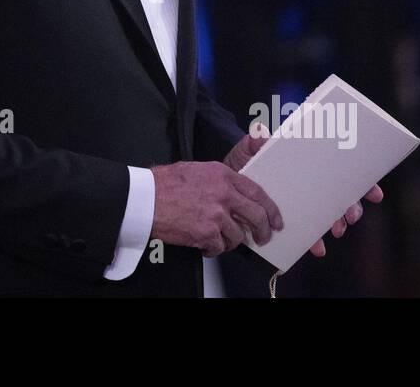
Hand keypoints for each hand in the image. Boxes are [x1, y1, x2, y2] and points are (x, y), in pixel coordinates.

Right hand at [150, 161, 282, 256]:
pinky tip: (203, 244)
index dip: (270, 208)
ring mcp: (216, 215)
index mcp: (222, 175)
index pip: (257, 192)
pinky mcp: (206, 233)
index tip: (275, 218)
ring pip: (238, 236)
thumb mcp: (197, 170)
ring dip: (230, 241)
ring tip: (217, 239)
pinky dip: (212, 249)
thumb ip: (219, 180)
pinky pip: (219, 247)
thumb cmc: (165, 184)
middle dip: (263, 230)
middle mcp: (223, 194)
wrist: (145, 199)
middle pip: (256, 215)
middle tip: (263, 237)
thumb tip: (233, 195)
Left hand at [227, 129, 384, 257]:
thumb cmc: (247, 156)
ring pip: (331, 215)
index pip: (344, 170)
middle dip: (353, 208)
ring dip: (337, 224)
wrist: (231, 176)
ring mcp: (304, 201)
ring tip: (336, 230)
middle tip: (350, 216)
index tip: (374, 193)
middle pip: (344, 196)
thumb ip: (256, 138)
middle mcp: (312, 184)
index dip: (364, 182)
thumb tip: (261, 131)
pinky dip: (315, 240)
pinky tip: (317, 247)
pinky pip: (310, 231)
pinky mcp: (293, 217)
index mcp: (310, 164)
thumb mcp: (250, 145)